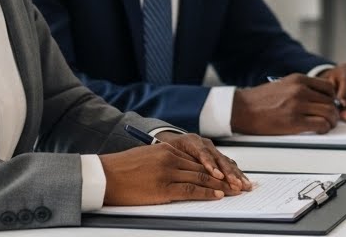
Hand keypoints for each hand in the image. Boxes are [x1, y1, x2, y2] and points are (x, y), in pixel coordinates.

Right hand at [101, 139, 248, 205]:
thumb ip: (167, 162)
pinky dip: (205, 193)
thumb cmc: (122, 170)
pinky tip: (217, 195)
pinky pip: (189, 190)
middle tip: (241, 184)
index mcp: (169, 150)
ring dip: (221, 186)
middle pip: (205, 169)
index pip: (200, 160)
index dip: (218, 168)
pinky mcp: (162, 187)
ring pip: (201, 179)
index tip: (231, 175)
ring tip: (235, 191)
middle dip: (226, 178)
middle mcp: (171, 158)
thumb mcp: (148, 159)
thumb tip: (183, 172)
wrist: (104, 175)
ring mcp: (168, 172)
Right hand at [231, 74, 339, 133]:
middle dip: (334, 111)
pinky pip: (320, 125)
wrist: (241, 109)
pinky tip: (319, 130)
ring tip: (327, 125)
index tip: (329, 105)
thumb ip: (301, 88)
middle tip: (331, 118)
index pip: (328, 87)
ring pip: (329, 113)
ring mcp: (297, 105)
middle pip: (331, 101)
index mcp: (298, 79)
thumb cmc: (261, 100)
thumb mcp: (283, 85)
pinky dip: (324, 129)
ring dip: (331, 121)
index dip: (332, 98)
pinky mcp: (293, 122)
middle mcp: (300, 90)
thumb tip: (320, 98)